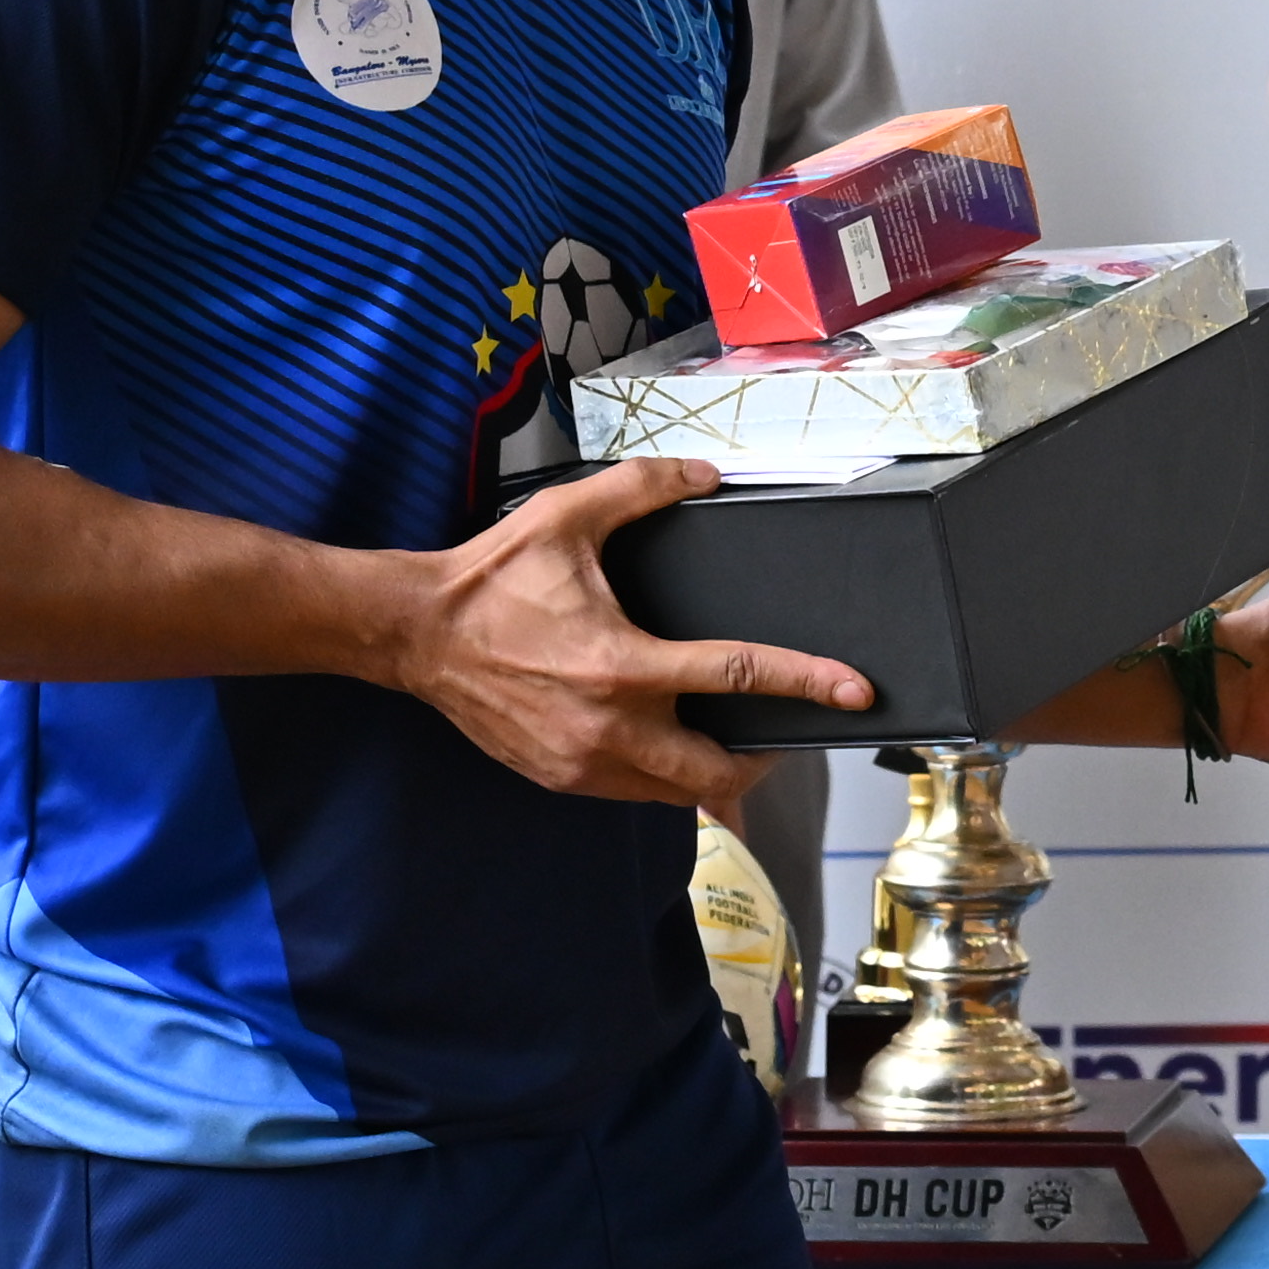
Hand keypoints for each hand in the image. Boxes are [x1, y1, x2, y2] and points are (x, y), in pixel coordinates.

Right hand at [377, 459, 869, 809]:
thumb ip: (644, 487)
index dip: (807, 683)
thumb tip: (704, 473)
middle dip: (760, 763)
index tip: (855, 692)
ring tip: (732, 743)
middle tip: (783, 737)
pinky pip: (632, 794)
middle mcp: (607, 728)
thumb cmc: (489, 579)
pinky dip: (661, 779)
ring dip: (709, 776)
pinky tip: (670, 747)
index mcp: (622, 666)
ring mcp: (580, 762)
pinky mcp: (557, 777)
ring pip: (674, 795)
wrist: (414, 633)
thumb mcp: (568, 516)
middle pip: (715, 773)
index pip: (738, 677)